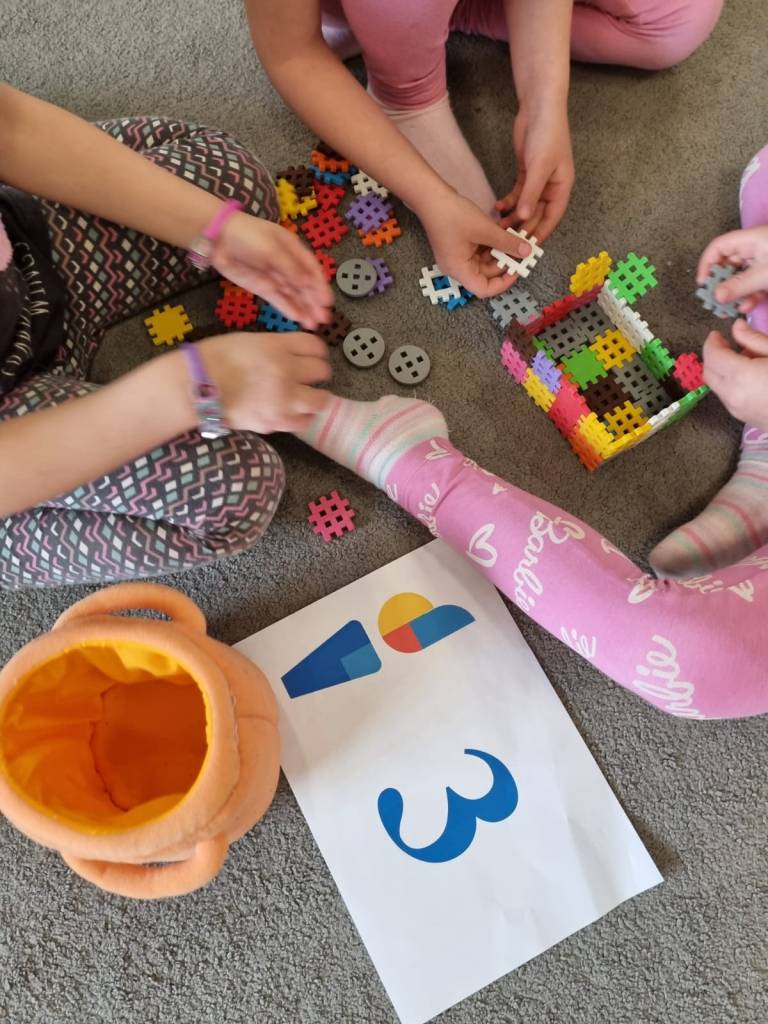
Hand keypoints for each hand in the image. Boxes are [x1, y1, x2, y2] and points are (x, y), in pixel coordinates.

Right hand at [200, 331, 332, 432]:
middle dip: (318, 372)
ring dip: (316, 397)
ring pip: (320, 400)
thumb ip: (275, 347)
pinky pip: (303, 422)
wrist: (194, 388)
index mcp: (277, 347)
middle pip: (322, 371)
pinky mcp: (276, 422)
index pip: (315, 345)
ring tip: (307, 397)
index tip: (314, 355)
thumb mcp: (249, 341)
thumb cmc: (214, 358)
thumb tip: (291, 355)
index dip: (317, 350)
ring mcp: (284, 400)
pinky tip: (296, 413)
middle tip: (311, 376)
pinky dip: (303, 417)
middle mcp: (286, 372)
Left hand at [212, 213, 333, 328]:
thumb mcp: (272, 249)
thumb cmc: (248, 236)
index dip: (321, 286)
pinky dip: (288, 309)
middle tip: (323, 319)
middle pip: (305, 286)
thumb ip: (291, 268)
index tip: (328, 302)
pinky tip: (298, 319)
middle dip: (315, 302)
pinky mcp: (262, 287)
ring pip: (294, 295)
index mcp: (293, 249)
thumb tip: (309, 284)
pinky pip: (279, 300)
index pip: (312, 270)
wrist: (218, 239)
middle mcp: (287, 264)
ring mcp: (275, 277)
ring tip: (313, 325)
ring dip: (304, 309)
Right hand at [419, 190, 533, 298]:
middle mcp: (457, 268)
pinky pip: (480, 252)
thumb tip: (527, 252)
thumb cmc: (452, 214)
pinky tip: (503, 235)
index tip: (517, 270)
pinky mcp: (460, 247)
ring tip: (514, 241)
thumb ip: (507, 242)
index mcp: (459, 270)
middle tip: (521, 251)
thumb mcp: (484, 229)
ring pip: (485, 263)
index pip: (483, 290)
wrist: (431, 197)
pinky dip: (492, 246)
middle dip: (504, 264)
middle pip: (485, 275)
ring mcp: (458, 257)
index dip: (502, 284)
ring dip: (500, 253)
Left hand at [495, 106, 573, 242]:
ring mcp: (538, 181)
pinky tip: (498, 209)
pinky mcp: (526, 173)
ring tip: (498, 229)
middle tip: (508, 242)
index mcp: (562, 188)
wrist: (540, 108)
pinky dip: (509, 203)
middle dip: (523, 228)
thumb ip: (531, 193)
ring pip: (526, 207)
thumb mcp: (539, 166)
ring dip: (513, 218)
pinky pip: (518, 195)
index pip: (551, 218)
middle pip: (537, 215)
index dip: (540, 233)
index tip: (527, 247)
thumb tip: (525, 217)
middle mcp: (551, 188)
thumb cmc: (548, 135)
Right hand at [698, 226, 767, 313]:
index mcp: (749, 240)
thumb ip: (739, 285)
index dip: (707, 264)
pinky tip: (746, 307)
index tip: (703, 284)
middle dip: (720, 284)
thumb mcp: (764, 274)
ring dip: (734, 295)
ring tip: (728, 310)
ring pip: (740, 278)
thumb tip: (716, 296)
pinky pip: (754, 285)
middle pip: (727, 265)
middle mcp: (753, 249)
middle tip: (714, 302)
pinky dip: (749, 296)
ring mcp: (762, 262)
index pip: (718, 247)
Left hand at [702, 320, 767, 429]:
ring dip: (723, 370)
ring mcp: (738, 411)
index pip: (713, 356)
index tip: (718, 334)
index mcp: (742, 376)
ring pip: (717, 387)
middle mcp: (733, 396)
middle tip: (728, 343)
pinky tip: (752, 376)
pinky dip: (731, 383)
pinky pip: (728, 397)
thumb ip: (755, 339)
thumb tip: (737, 327)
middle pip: (709, 372)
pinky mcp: (745, 419)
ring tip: (747, 358)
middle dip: (714, 356)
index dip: (712, 342)